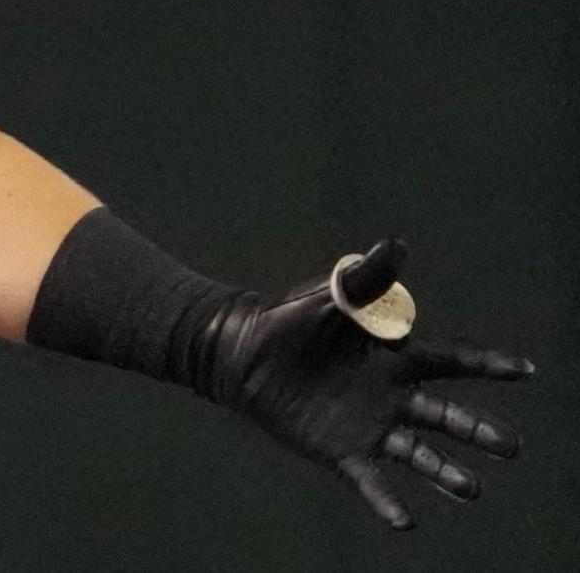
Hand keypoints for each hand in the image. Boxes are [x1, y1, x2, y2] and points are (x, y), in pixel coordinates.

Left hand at [206, 239, 533, 528]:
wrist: (241, 351)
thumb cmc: (288, 319)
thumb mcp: (329, 297)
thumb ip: (365, 281)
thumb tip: (396, 245)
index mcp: (394, 357)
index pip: (450, 361)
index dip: (488, 365)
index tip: (525, 370)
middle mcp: (391, 395)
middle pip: (446, 414)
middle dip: (479, 431)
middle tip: (512, 447)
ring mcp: (370, 425)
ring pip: (420, 453)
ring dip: (447, 472)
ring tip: (473, 489)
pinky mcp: (341, 449)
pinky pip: (370, 479)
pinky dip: (387, 500)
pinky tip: (405, 522)